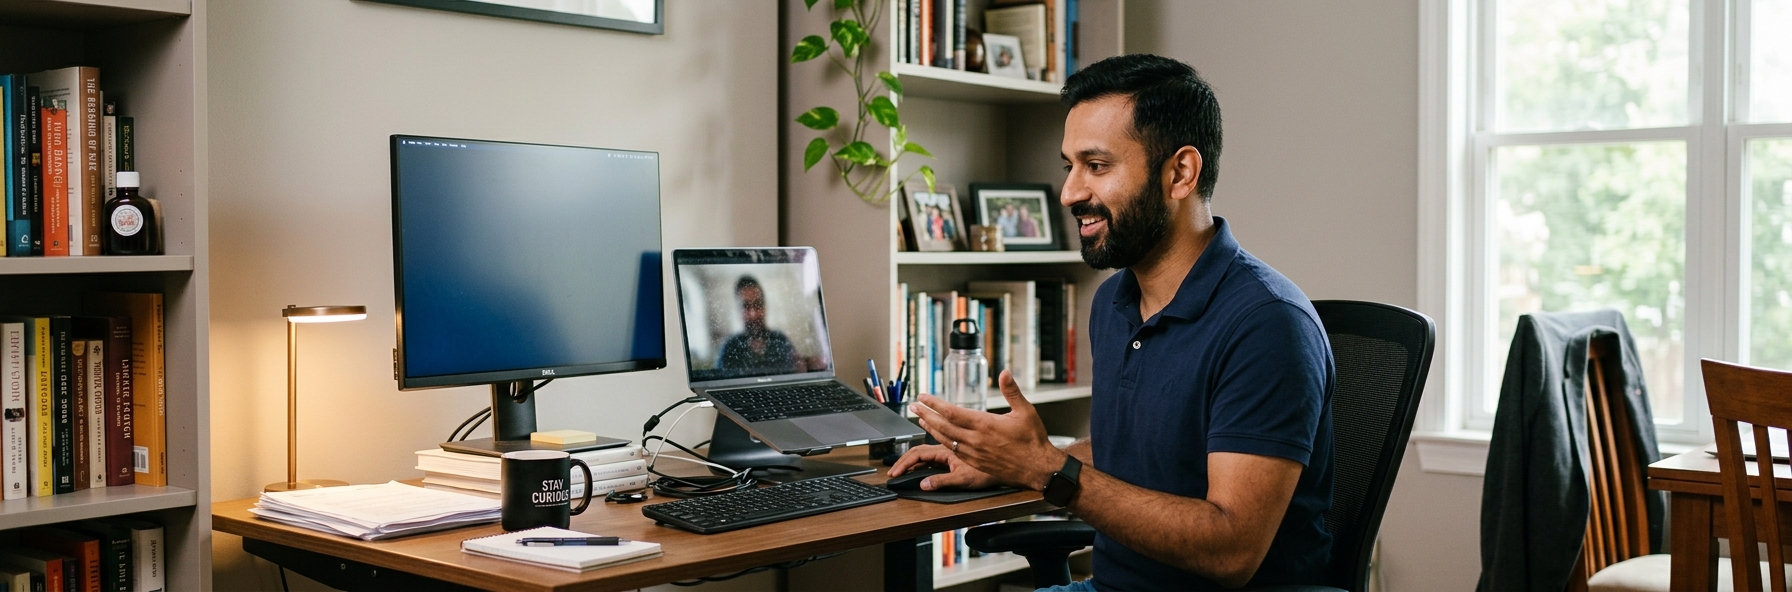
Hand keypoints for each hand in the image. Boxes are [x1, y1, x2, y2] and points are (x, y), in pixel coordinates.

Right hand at [888, 444, 997, 490]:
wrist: (1009, 462)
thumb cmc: (991, 471)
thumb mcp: (965, 480)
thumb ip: (942, 482)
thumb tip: (923, 485)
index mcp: (947, 450)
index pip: (918, 454)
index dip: (904, 463)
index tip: (894, 473)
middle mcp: (948, 448)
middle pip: (919, 452)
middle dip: (903, 460)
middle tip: (892, 471)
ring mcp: (952, 451)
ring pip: (928, 451)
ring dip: (913, 456)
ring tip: (903, 462)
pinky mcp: (958, 455)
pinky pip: (936, 454)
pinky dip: (925, 458)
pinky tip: (924, 462)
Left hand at [907, 370, 1065, 489]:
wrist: (1038, 469)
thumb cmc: (1033, 440)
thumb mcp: (1026, 411)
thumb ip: (1012, 391)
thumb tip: (1004, 372)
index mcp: (985, 424)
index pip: (951, 412)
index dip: (934, 404)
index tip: (923, 396)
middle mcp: (976, 440)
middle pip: (942, 425)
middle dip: (925, 414)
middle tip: (913, 405)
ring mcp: (974, 453)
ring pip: (945, 439)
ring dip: (931, 428)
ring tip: (921, 419)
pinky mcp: (976, 463)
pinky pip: (954, 451)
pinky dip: (942, 441)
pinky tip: (938, 436)